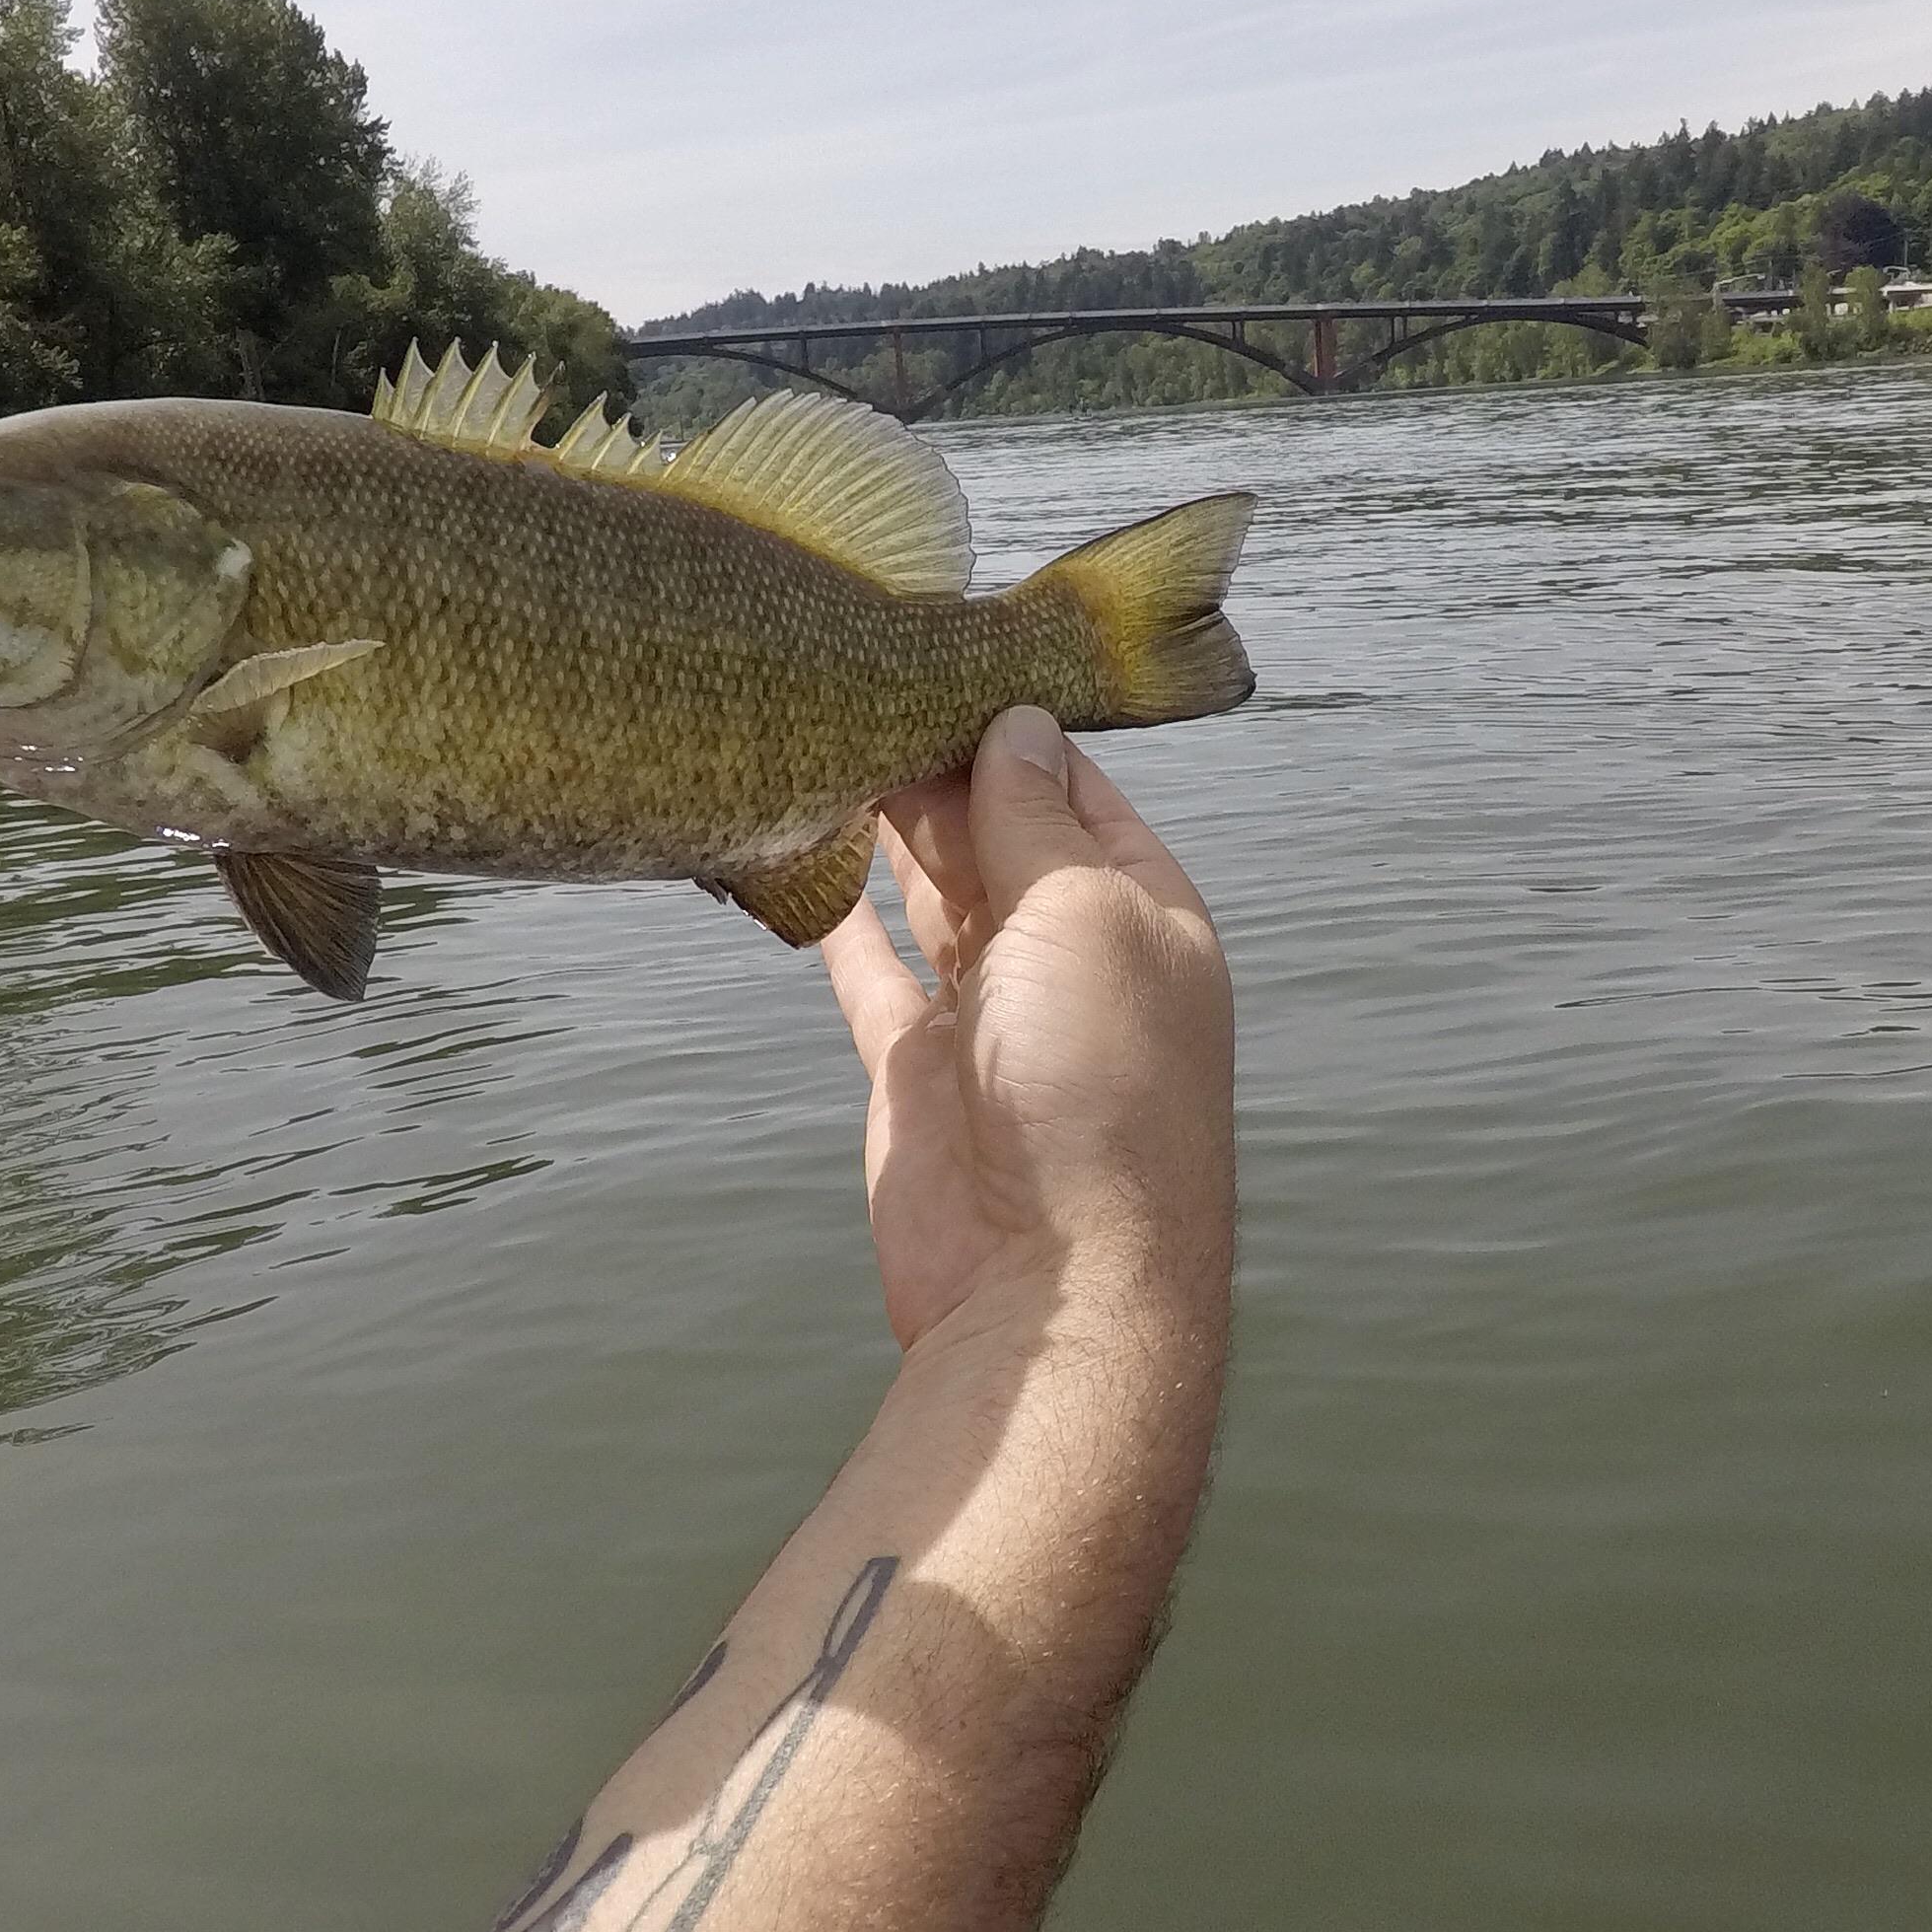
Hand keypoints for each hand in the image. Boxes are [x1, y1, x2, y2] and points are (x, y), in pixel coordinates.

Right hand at [819, 706, 1234, 1350]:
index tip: (935, 649)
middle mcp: (1069, 953)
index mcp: (1140, 909)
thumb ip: (1036, 817)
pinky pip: (865, 967)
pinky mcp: (913, 1067)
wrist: (1051, 1281)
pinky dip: (831, 912)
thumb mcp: (1085, 913)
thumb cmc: (1101, 1086)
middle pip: (994, 831)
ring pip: (927, 891)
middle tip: (847, 677)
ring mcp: (989, 1012)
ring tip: (815, 732)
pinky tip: (792, 845)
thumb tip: (1014, 724)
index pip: (1074, 788)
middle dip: (932, 762)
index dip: (1010, 724)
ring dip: (881, 823)